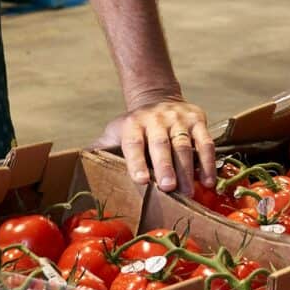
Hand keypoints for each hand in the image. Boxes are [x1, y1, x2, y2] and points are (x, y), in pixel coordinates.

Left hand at [94, 95, 215, 191]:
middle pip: (161, 144)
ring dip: (187, 170)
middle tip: (168, 188)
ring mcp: (179, 119)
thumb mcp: (114, 132)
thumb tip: (80, 164)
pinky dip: (208, 163)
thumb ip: (100, 148)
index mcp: (132, 124)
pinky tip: (208, 181)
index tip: (140, 181)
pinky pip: (206, 142)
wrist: (158, 97)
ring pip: (184, 144)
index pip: (133, 143)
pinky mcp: (198, 120)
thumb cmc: (134, 126)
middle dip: (165, 167)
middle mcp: (156, 119)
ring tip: (188, 192)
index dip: (136, 161)